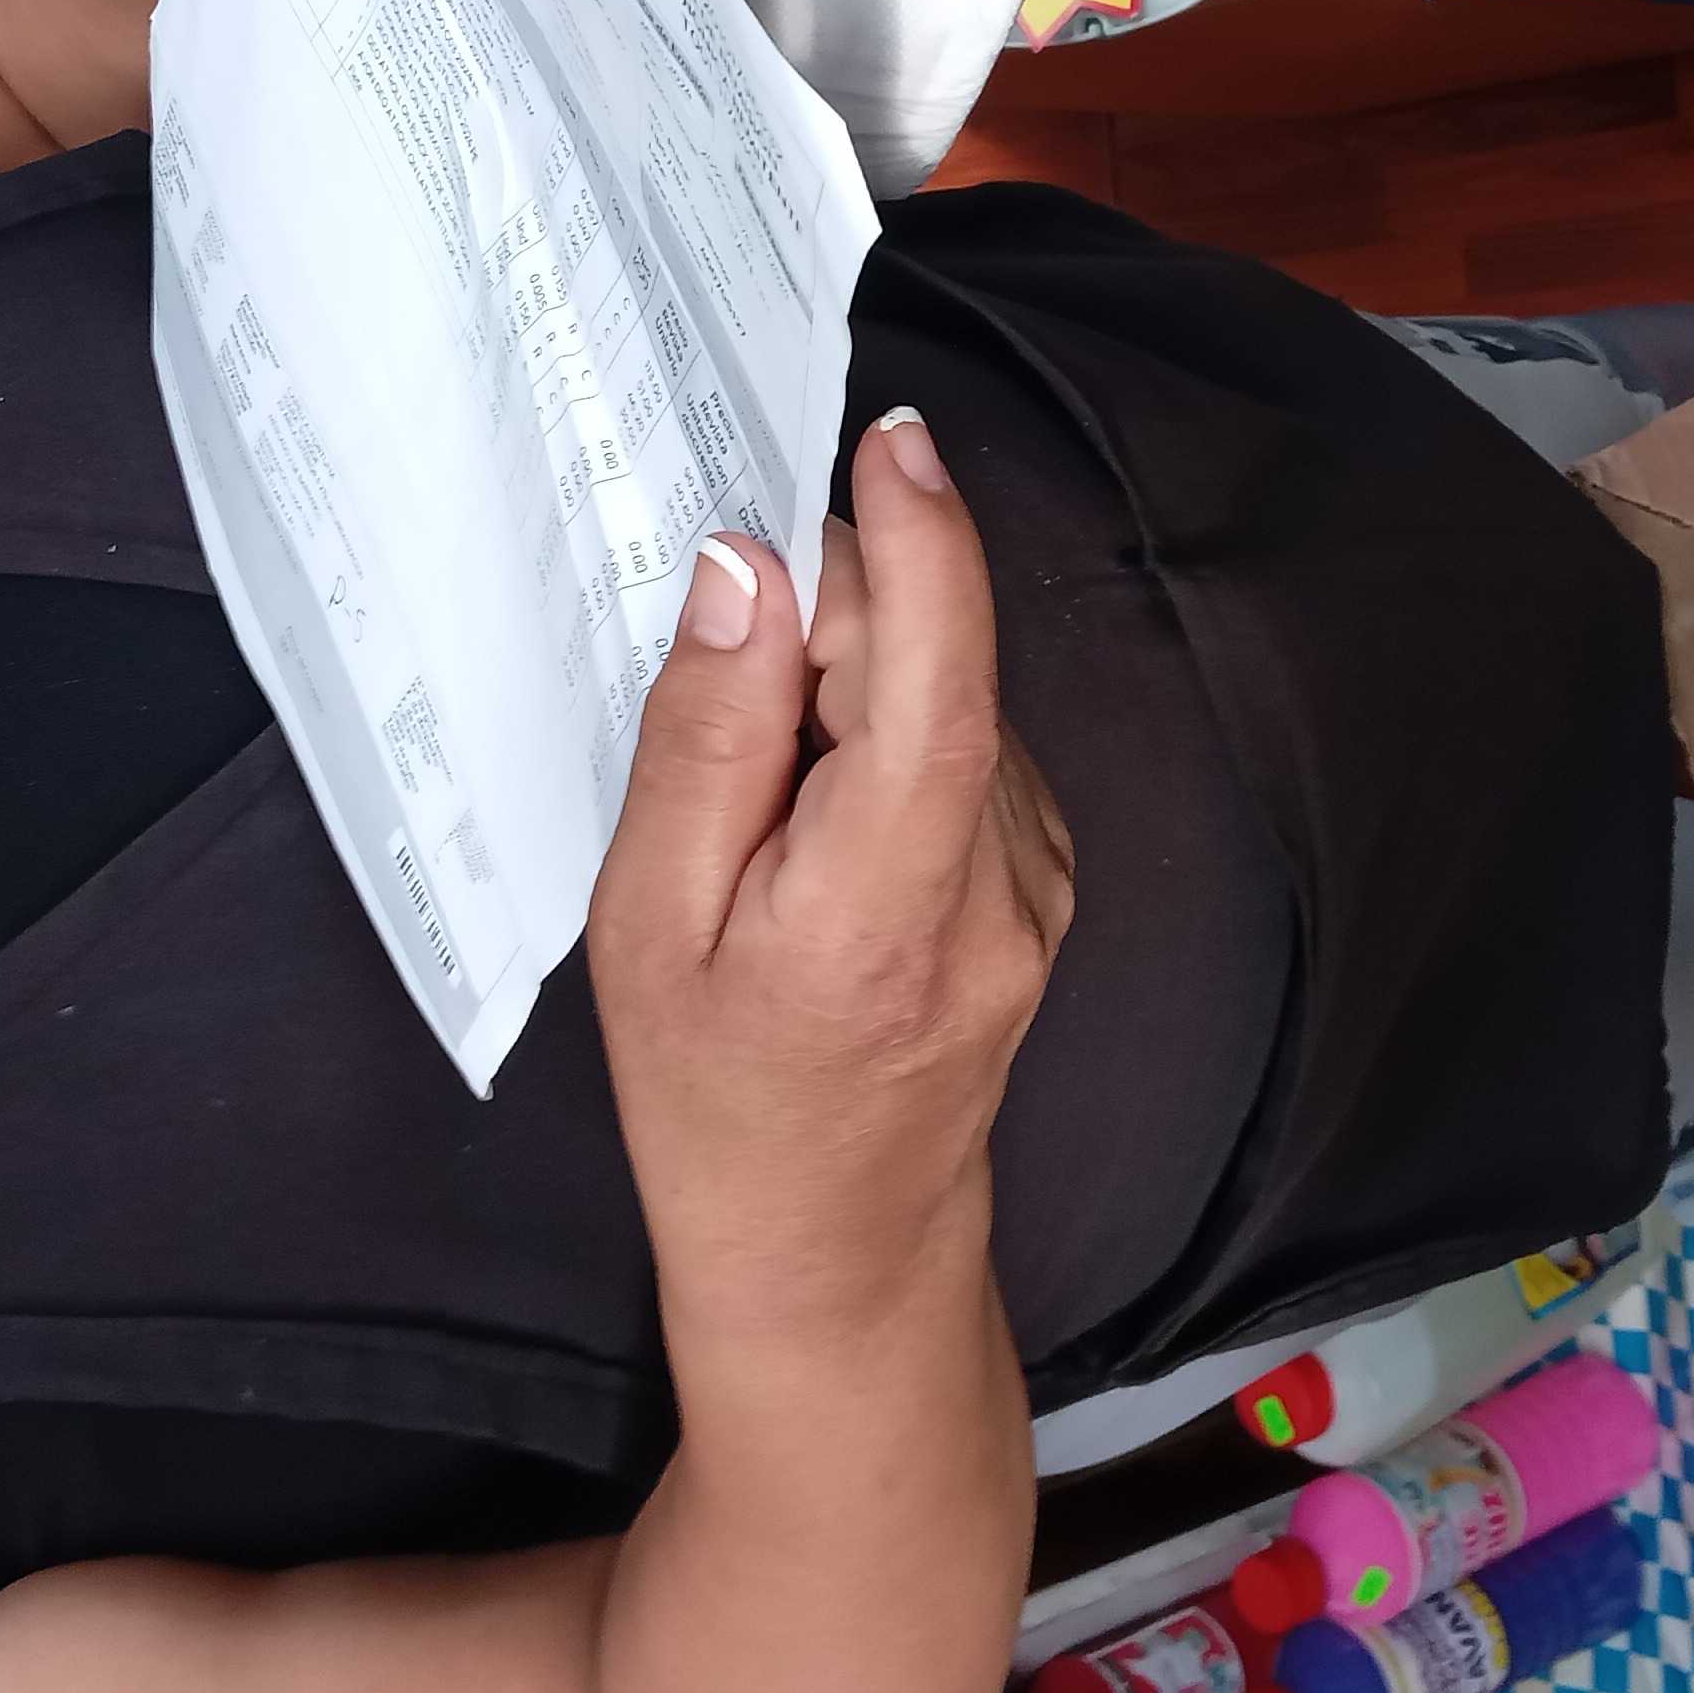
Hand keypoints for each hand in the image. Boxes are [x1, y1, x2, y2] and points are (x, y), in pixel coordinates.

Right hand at [589, 410, 1074, 1358]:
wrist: (835, 1250)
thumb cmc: (717, 1102)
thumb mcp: (648, 924)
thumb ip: (705, 740)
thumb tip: (747, 572)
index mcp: (883, 901)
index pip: (937, 679)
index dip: (921, 545)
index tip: (888, 442)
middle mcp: (996, 885)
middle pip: (934, 670)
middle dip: (832, 627)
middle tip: (726, 700)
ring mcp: (1039, 886)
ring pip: (947, 703)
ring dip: (853, 695)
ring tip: (764, 812)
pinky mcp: (1045, 884)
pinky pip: (963, 755)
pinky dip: (887, 744)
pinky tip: (821, 830)